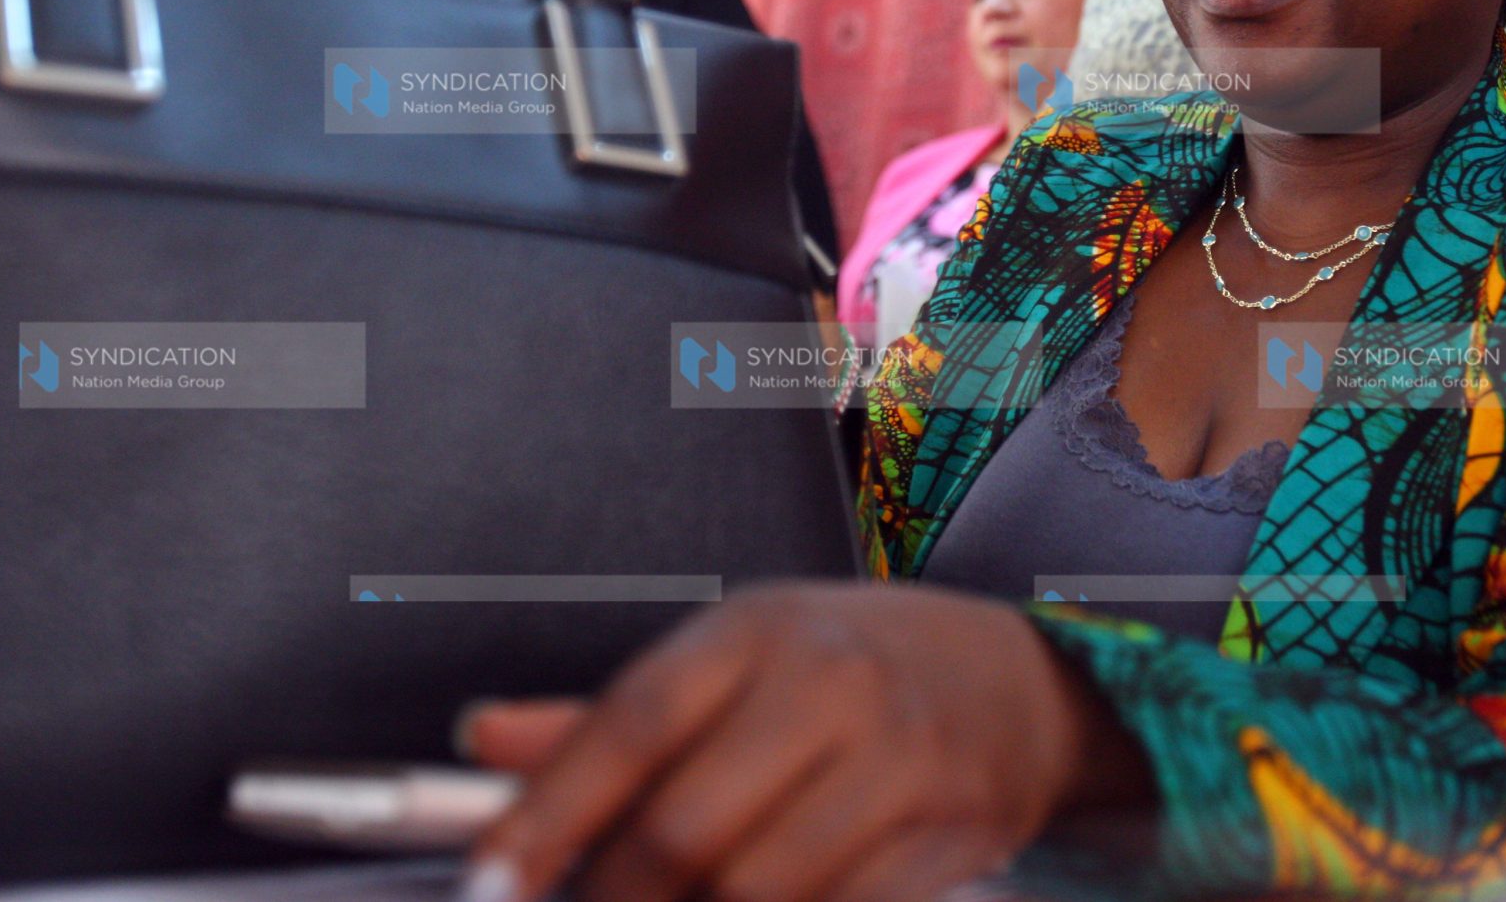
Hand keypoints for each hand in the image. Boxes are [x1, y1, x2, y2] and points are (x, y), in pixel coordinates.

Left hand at [455, 582, 1150, 901]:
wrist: (1020, 680)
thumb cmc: (856, 666)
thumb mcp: (737, 657)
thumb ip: (610, 715)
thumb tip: (485, 740)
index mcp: (756, 630)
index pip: (631, 723)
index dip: (548, 816)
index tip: (491, 883)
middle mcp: (827, 684)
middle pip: (686, 831)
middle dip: (617, 899)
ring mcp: (895, 762)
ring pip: (757, 892)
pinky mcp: (946, 835)